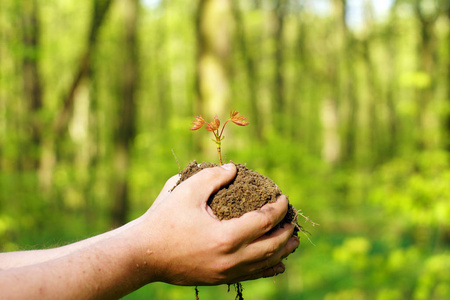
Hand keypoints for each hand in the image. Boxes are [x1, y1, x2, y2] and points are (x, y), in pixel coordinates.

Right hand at [134, 163, 299, 285]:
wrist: (142, 254)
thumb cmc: (164, 220)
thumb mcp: (187, 190)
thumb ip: (213, 176)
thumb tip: (234, 169)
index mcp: (226, 237)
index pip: (264, 222)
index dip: (279, 209)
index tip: (284, 198)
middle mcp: (231, 259)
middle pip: (271, 246)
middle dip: (287, 232)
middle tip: (293, 219)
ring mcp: (225, 273)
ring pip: (265, 265)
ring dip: (282, 251)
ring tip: (293, 241)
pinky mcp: (218, 280)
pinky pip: (251, 276)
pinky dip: (268, 269)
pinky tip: (277, 264)